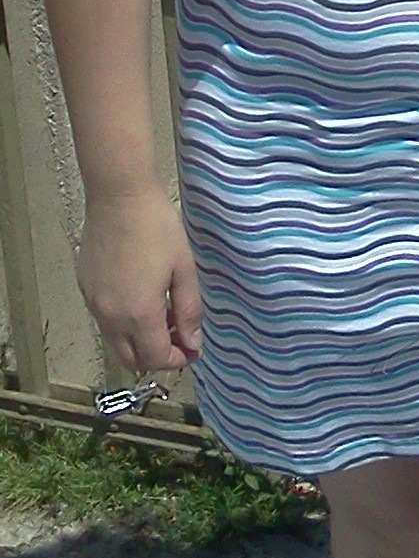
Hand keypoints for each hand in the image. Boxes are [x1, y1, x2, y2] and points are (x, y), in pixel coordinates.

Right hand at [76, 187, 202, 374]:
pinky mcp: (86, 289)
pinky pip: (104, 320)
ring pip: (116, 342)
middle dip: (157, 356)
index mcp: (138, 314)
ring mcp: (94, 303)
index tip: (192, 349)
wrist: (119, 197)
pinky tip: (142, 298)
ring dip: (140, 340)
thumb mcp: (184, 269)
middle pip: (131, 359)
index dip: (177, 360)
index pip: (155, 359)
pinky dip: (124, 323)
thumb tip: (192, 343)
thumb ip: (189, 311)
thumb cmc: (156, 227)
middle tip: (179, 337)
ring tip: (164, 314)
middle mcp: (110, 316)